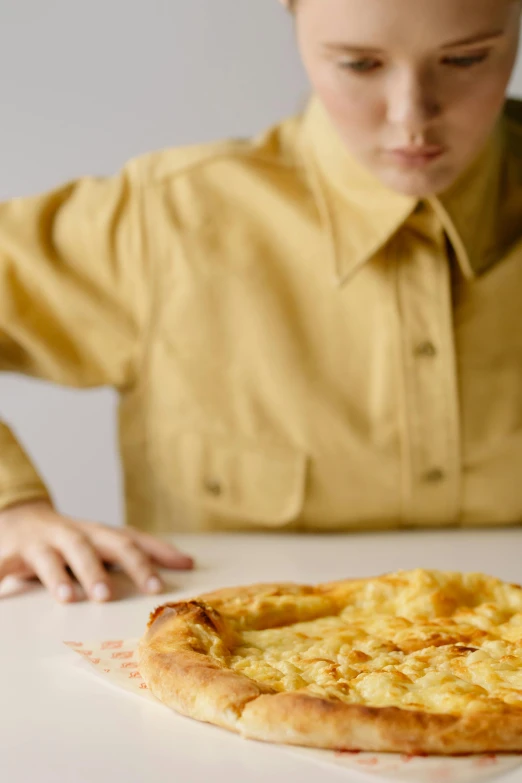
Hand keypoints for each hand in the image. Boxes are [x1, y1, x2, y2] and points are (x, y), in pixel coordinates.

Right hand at [0, 500, 193, 602]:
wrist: (17, 516)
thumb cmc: (69, 539)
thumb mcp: (101, 543)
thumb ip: (138, 554)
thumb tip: (188, 561)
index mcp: (99, 533)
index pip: (135, 539)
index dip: (159, 552)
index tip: (185, 566)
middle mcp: (76, 534)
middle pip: (105, 544)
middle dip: (126, 564)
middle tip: (145, 588)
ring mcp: (45, 542)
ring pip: (57, 556)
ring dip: (63, 575)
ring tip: (71, 597)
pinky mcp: (14, 553)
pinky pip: (7, 568)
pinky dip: (4, 579)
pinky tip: (6, 594)